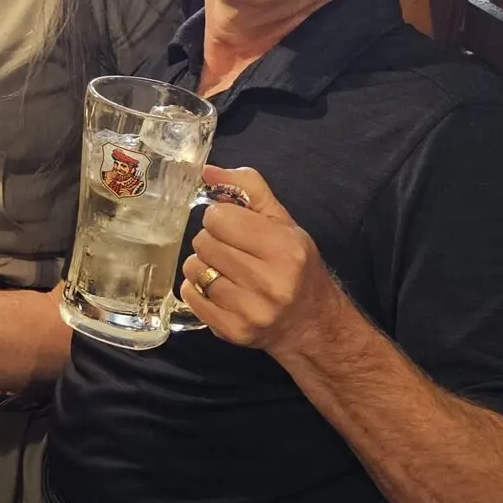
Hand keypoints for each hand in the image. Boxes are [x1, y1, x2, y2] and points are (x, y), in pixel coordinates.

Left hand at [179, 166, 345, 356]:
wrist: (312, 324)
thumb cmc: (296, 266)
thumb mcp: (283, 222)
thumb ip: (248, 188)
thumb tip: (207, 170)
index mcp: (285, 249)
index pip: (218, 217)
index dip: (221, 218)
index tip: (235, 227)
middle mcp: (270, 282)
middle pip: (203, 242)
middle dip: (213, 242)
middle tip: (234, 251)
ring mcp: (251, 311)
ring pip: (194, 269)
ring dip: (204, 265)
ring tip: (227, 271)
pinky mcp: (233, 331)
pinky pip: (190, 295)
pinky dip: (198, 289)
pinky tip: (221, 290)